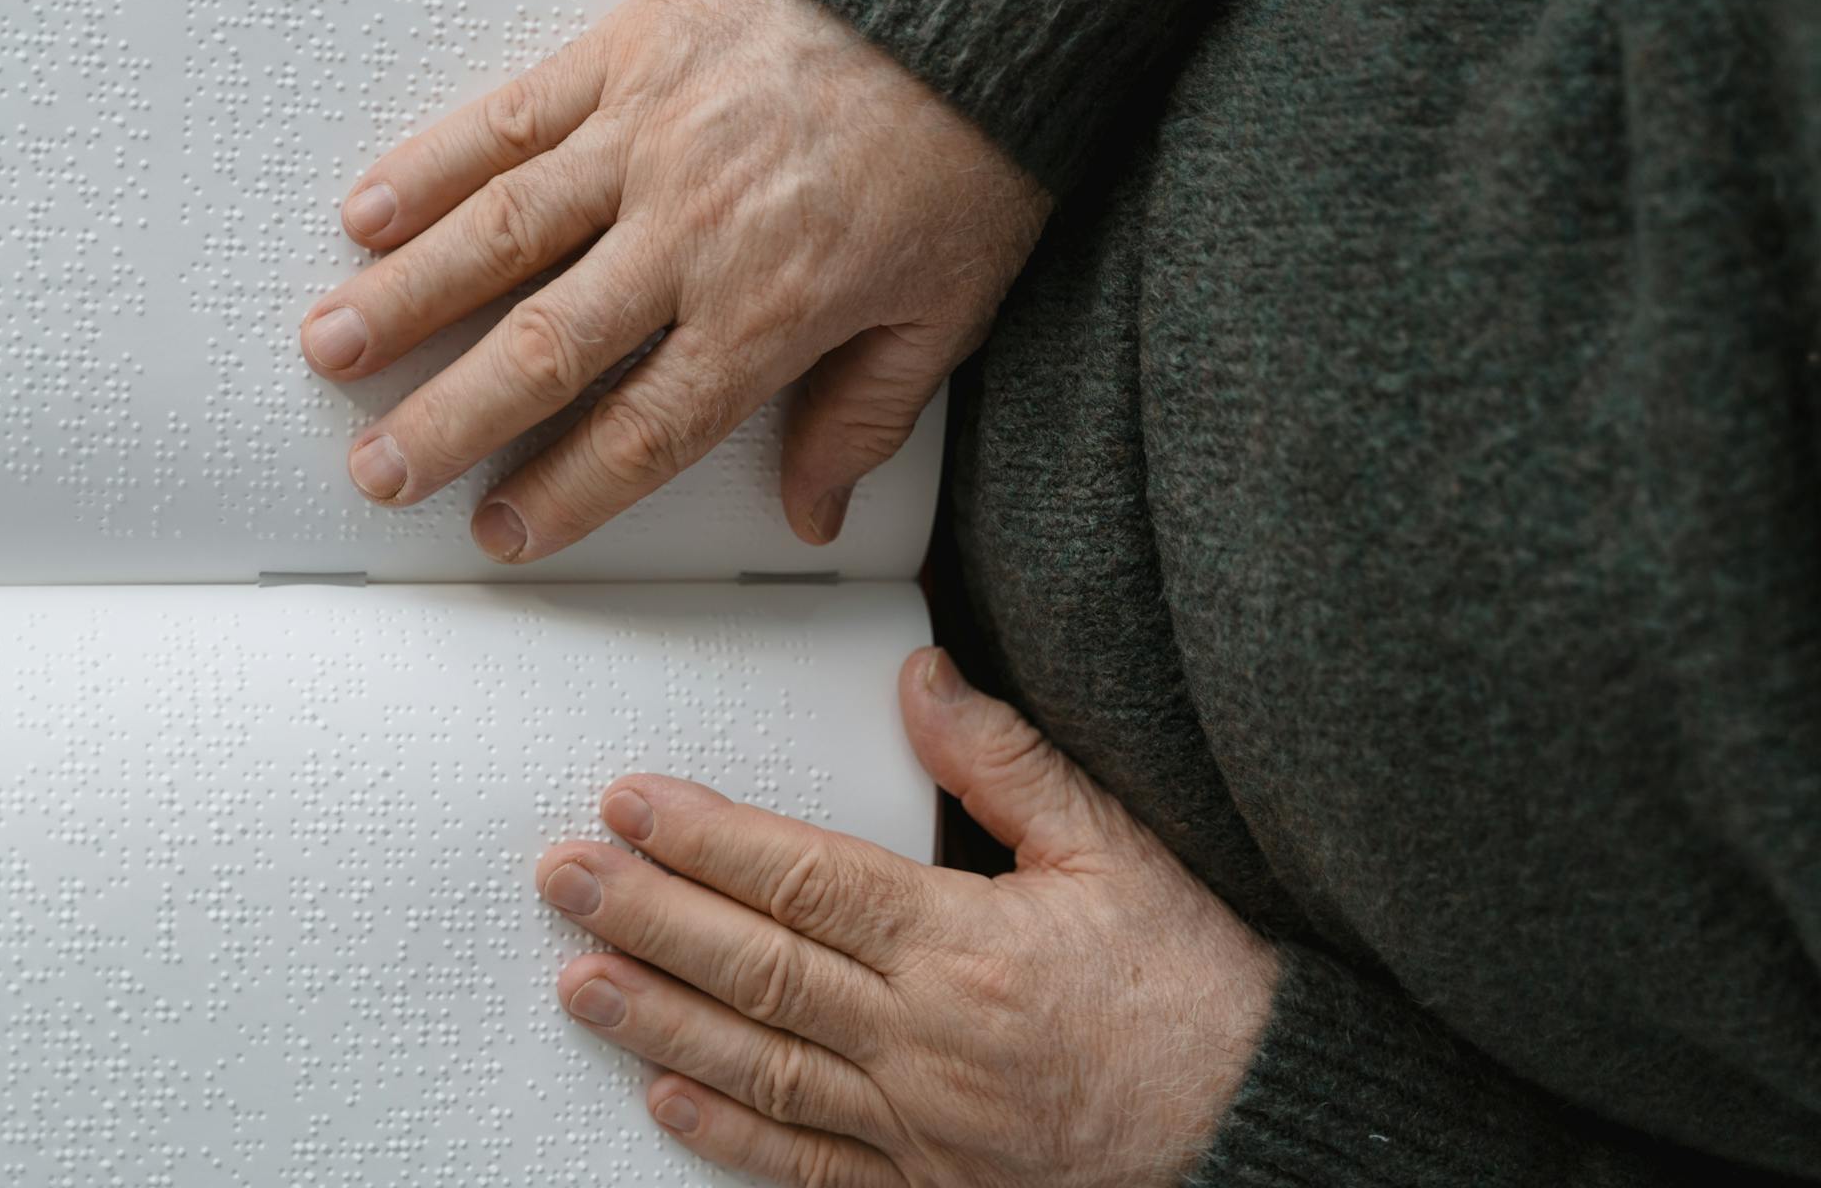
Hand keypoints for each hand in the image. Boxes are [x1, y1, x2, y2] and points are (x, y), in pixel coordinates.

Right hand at [300, 0, 1049, 560]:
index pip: (645, 429)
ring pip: (501, 235)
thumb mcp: (948, 309)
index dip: (566, 492)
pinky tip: (371, 211)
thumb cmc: (968, 145)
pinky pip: (511, 116)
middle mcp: (694, 234)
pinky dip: (434, 165)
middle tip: (379, 470)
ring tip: (330, 349)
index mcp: (774, 311)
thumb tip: (816, 510)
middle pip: (545, 350)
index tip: (503, 531)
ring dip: (405, 299)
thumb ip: (867, 416)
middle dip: (448, 421)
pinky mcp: (628, 55)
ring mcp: (649, 138)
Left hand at [535, 649, 1279, 1185]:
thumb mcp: (1114, 851)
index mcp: (965, 945)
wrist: (1261, 1128)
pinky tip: (668, 1100)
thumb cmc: (1196, 991)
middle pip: (756, 968)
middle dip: (646, 916)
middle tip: (564, 878)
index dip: (706, 840)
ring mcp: (920, 1129)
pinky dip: (732, 1134)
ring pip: (760, 1067)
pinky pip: (808, 1166)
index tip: (634, 806)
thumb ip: (1005, 763)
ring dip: (658, 1019)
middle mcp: (926, 1042)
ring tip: (580, 980)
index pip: (802, 880)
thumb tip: (920, 684)